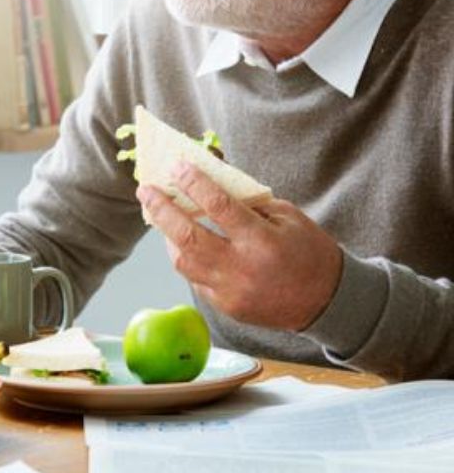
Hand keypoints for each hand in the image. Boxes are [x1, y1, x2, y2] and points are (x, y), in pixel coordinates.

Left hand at [137, 162, 341, 331]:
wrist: (326, 301)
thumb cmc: (308, 251)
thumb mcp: (287, 216)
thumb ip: (248, 200)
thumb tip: (211, 174)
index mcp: (262, 241)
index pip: (219, 206)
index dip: (194, 184)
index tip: (176, 166)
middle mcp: (242, 268)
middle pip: (188, 237)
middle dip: (161, 210)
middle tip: (145, 190)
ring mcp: (230, 291)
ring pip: (183, 261)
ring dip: (167, 236)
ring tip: (160, 215)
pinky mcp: (224, 306)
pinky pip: (195, 278)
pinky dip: (186, 258)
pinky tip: (183, 242)